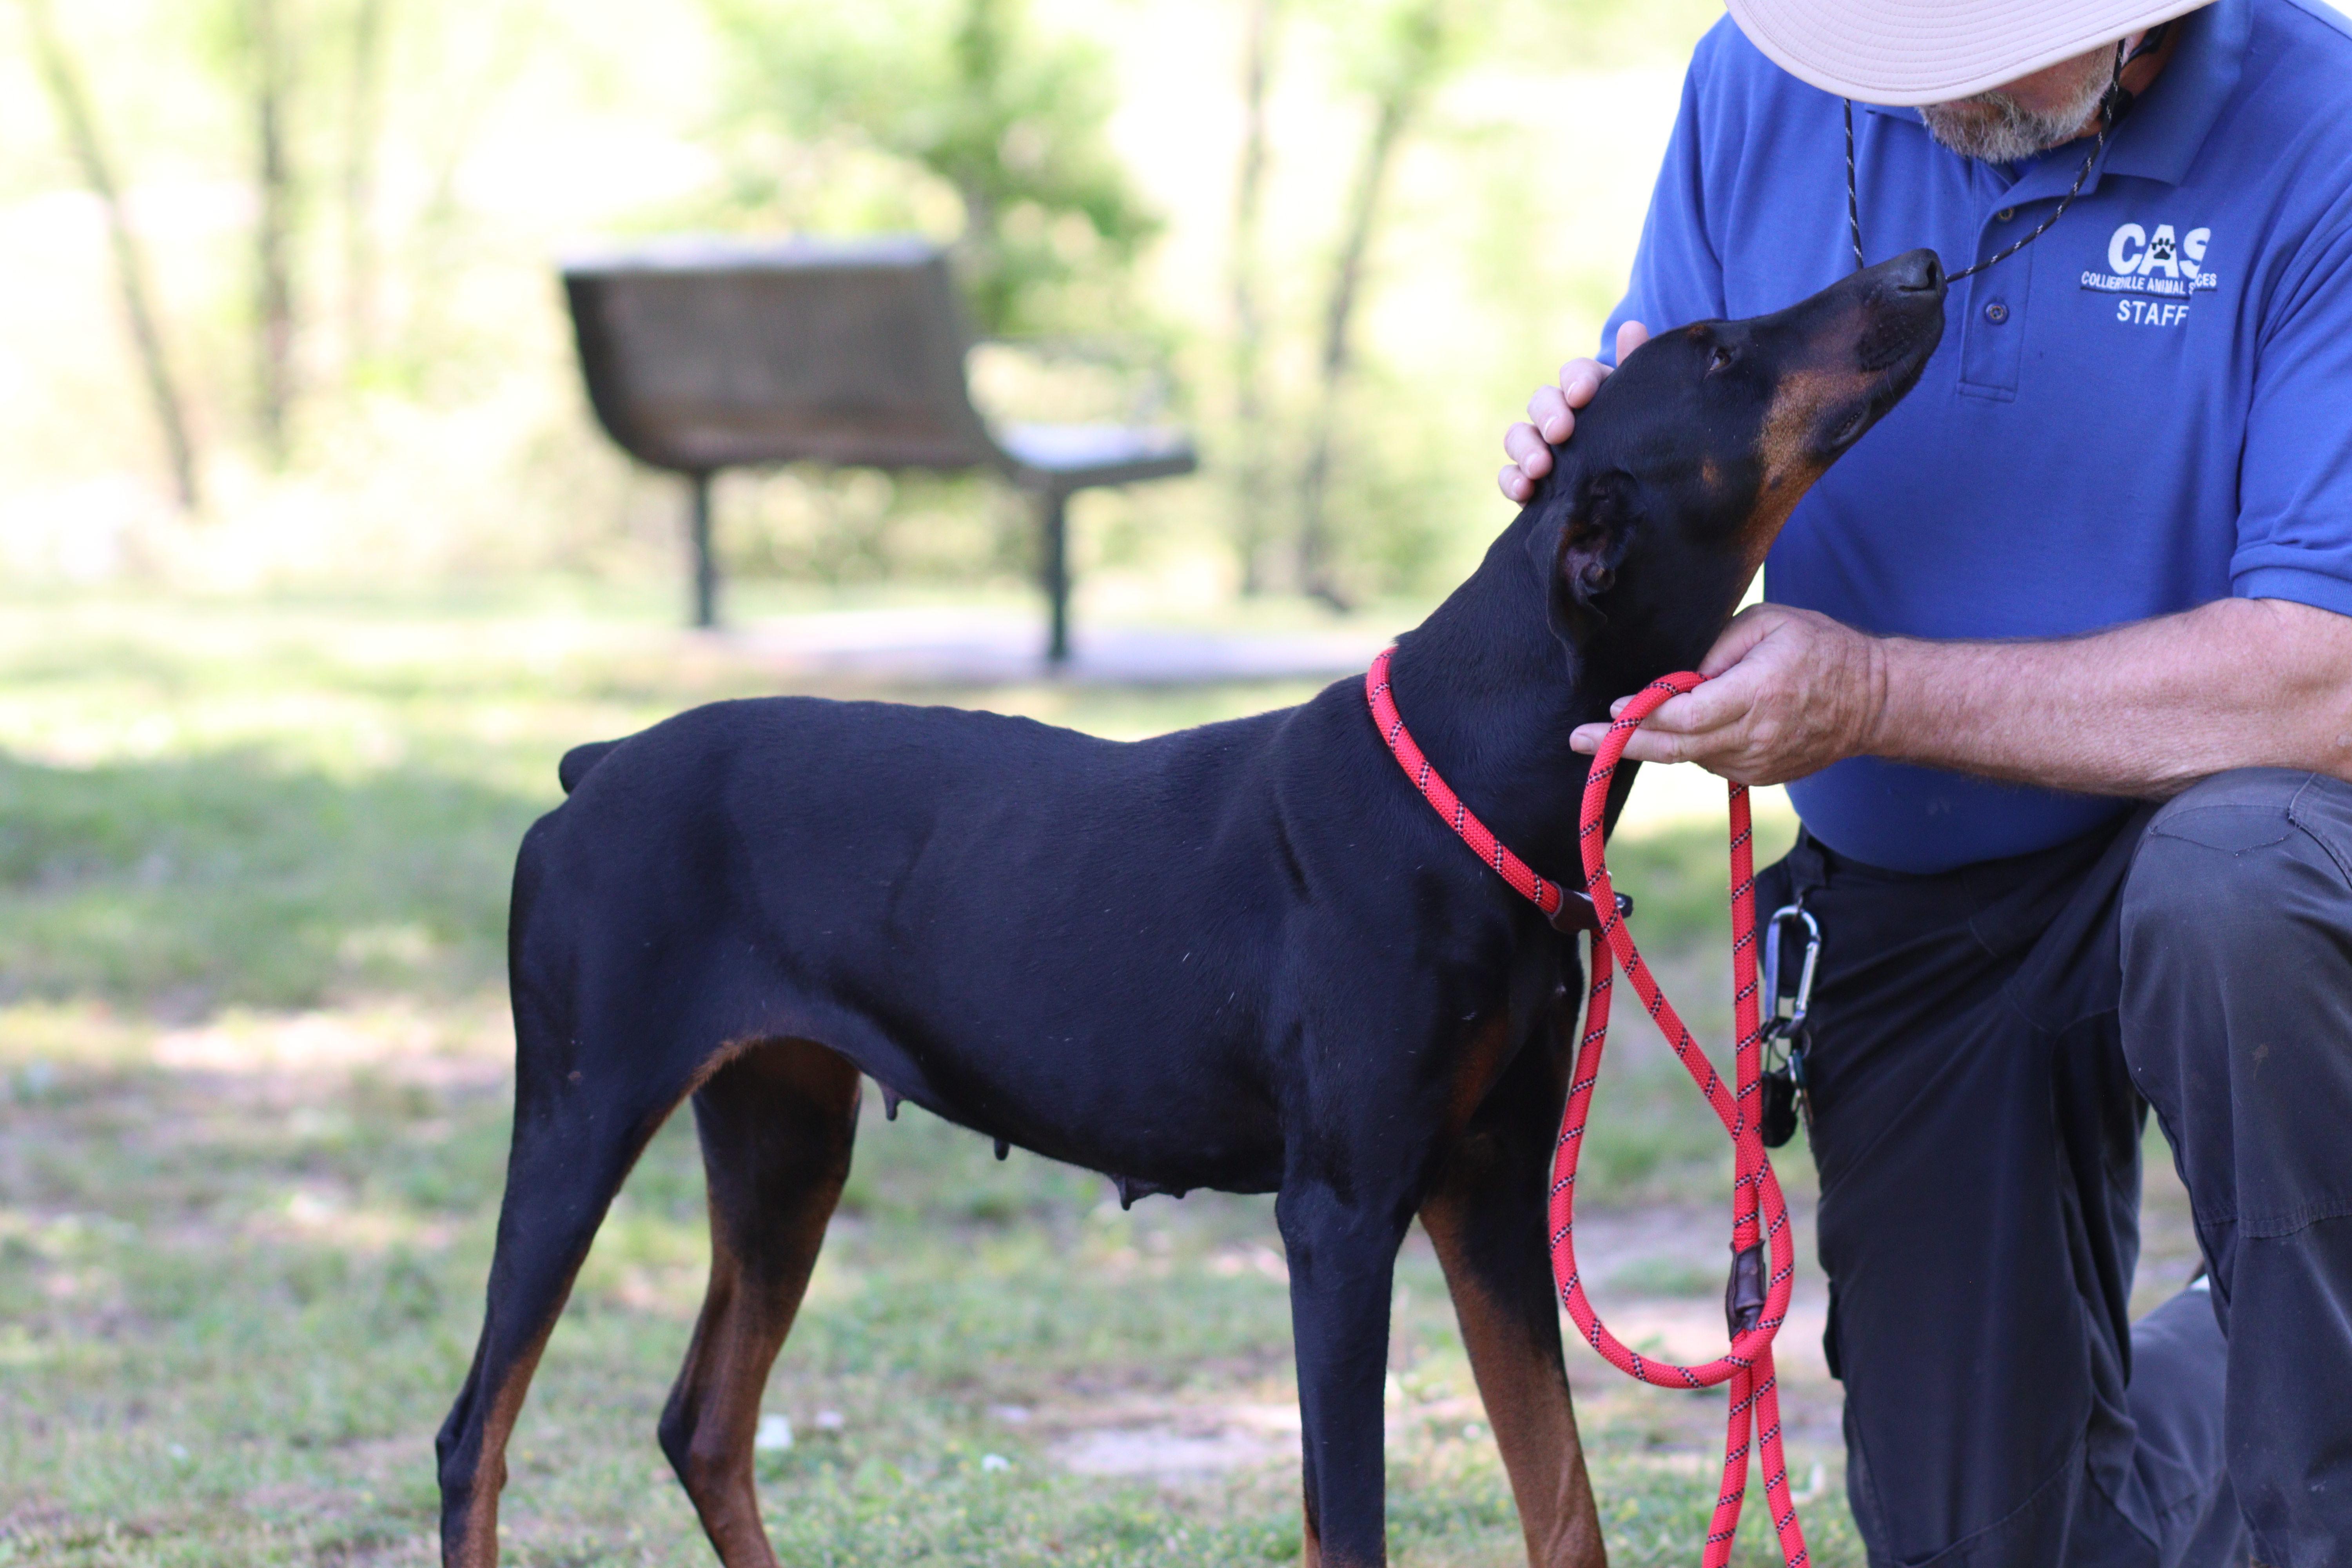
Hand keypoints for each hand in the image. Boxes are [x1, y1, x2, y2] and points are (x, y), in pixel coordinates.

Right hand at [1498, 320, 1649, 502]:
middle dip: (1547, 414)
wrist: (1633, 484)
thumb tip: (1632, 328)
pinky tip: (1524, 491)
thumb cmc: (1637, 433)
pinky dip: (1511, 481)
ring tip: (1540, 468)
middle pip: (1541, 401)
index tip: (1582, 395)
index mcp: (1588, 390)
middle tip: (1560, 433)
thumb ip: (1636, 369)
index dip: (1576, 380)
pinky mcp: (1527, 479)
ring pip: (1518, 436)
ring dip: (1525, 449)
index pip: (1575, 373)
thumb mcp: (1642, 404)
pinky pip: (1509, 475)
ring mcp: (1539, 447)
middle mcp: (1558, 414)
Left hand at [1568, 605, 1889, 784]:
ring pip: (1690, 756)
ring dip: (1655, 743)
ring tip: (1621, 727)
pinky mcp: (1760, 776)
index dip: (1645, 714)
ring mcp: (1758, 764)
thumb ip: (1717, 646)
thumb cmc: (1820, 649)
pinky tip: (1681, 728)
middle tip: (1578, 741)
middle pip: (1676, 747)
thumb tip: (1675, 677)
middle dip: (1622, 745)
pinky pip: (1710, 761)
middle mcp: (1755, 737)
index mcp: (1758, 694)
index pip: (1686, 714)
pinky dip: (1689, 746)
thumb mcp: (1769, 623)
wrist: (1873, 701)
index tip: (1614, 707)